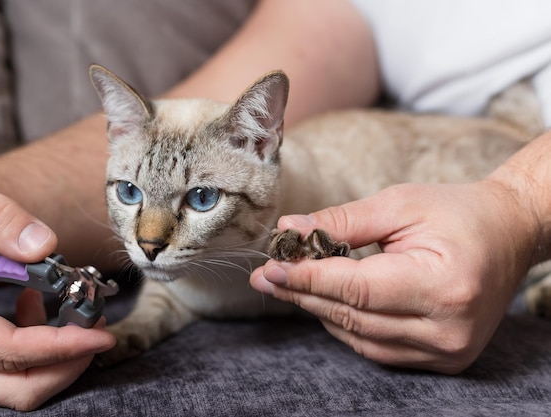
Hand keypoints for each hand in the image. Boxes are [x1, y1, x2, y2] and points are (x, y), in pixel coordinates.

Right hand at [0, 177, 115, 410]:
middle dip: (69, 362)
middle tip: (97, 326)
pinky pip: (7, 373)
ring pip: (16, 386)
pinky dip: (36, 349)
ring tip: (69, 311)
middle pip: (18, 388)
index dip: (60, 346)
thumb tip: (43, 246)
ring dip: (56, 356)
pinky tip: (34, 306)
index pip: (6, 351)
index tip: (102, 334)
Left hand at [251, 180, 537, 373]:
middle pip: (353, 315)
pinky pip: (376, 349)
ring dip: (321, 310)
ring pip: (359, 337)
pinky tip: (329, 302)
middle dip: (304, 293)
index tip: (271, 268)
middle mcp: (446, 327)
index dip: (308, 278)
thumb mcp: (400, 204)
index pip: (357, 288)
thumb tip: (291, 231)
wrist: (509, 235)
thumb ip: (344, 221)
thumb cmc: (457, 213)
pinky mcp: (442, 359)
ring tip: (293, 283)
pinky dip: (346, 325)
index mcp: (443, 284)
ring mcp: (446, 350)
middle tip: (267, 276)